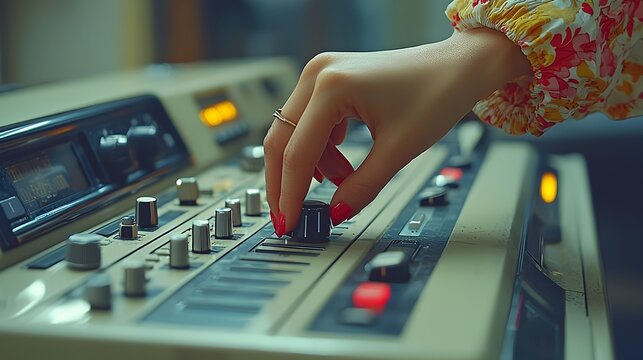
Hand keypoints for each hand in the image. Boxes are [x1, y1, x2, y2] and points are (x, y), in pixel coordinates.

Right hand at [263, 28, 531, 235]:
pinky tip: (341, 168)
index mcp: (332, 85)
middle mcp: (319, 73)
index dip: (290, 194)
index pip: (297, 152)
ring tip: (345, 183)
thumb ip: (362, 187)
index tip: (289, 222)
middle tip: (290, 216)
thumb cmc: (437, 92)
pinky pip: (311, 123)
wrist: (459, 67)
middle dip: (285, 182)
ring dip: (312, 166)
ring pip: (295, 133)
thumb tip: (335, 213)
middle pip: (282, 139)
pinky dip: (321, 150)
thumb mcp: (398, 150)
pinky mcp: (330, 81)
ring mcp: (322, 74)